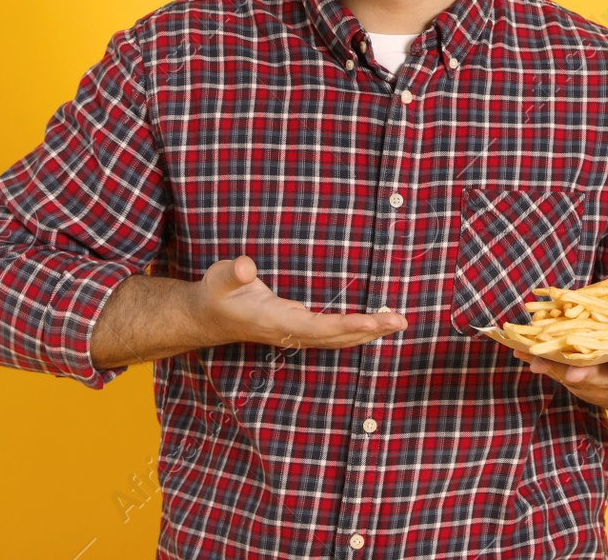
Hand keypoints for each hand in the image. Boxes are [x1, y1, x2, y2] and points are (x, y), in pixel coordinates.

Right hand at [195, 255, 406, 349]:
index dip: (345, 327)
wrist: (205, 317)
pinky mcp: (299, 327)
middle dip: (369, 331)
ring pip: (338, 339)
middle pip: (336, 338)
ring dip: (368, 333)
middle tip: (401, 321)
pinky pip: (333, 335)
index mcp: (275, 321)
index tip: (372, 322)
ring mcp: (295, 332)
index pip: (316, 328)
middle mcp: (290, 332)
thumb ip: (232, 273)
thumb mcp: (218, 278)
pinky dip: (356, 331)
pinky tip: (375, 324)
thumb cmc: (215, 295)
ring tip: (398, 322)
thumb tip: (246, 267)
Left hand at [510, 331, 607, 414]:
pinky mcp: (579, 380)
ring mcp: (598, 384)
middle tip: (567, 369)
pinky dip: (539, 362)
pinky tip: (517, 351)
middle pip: (602, 378)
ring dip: (551, 368)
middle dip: (584, 373)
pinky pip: (557, 372)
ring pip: (574, 377)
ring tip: (528, 356)